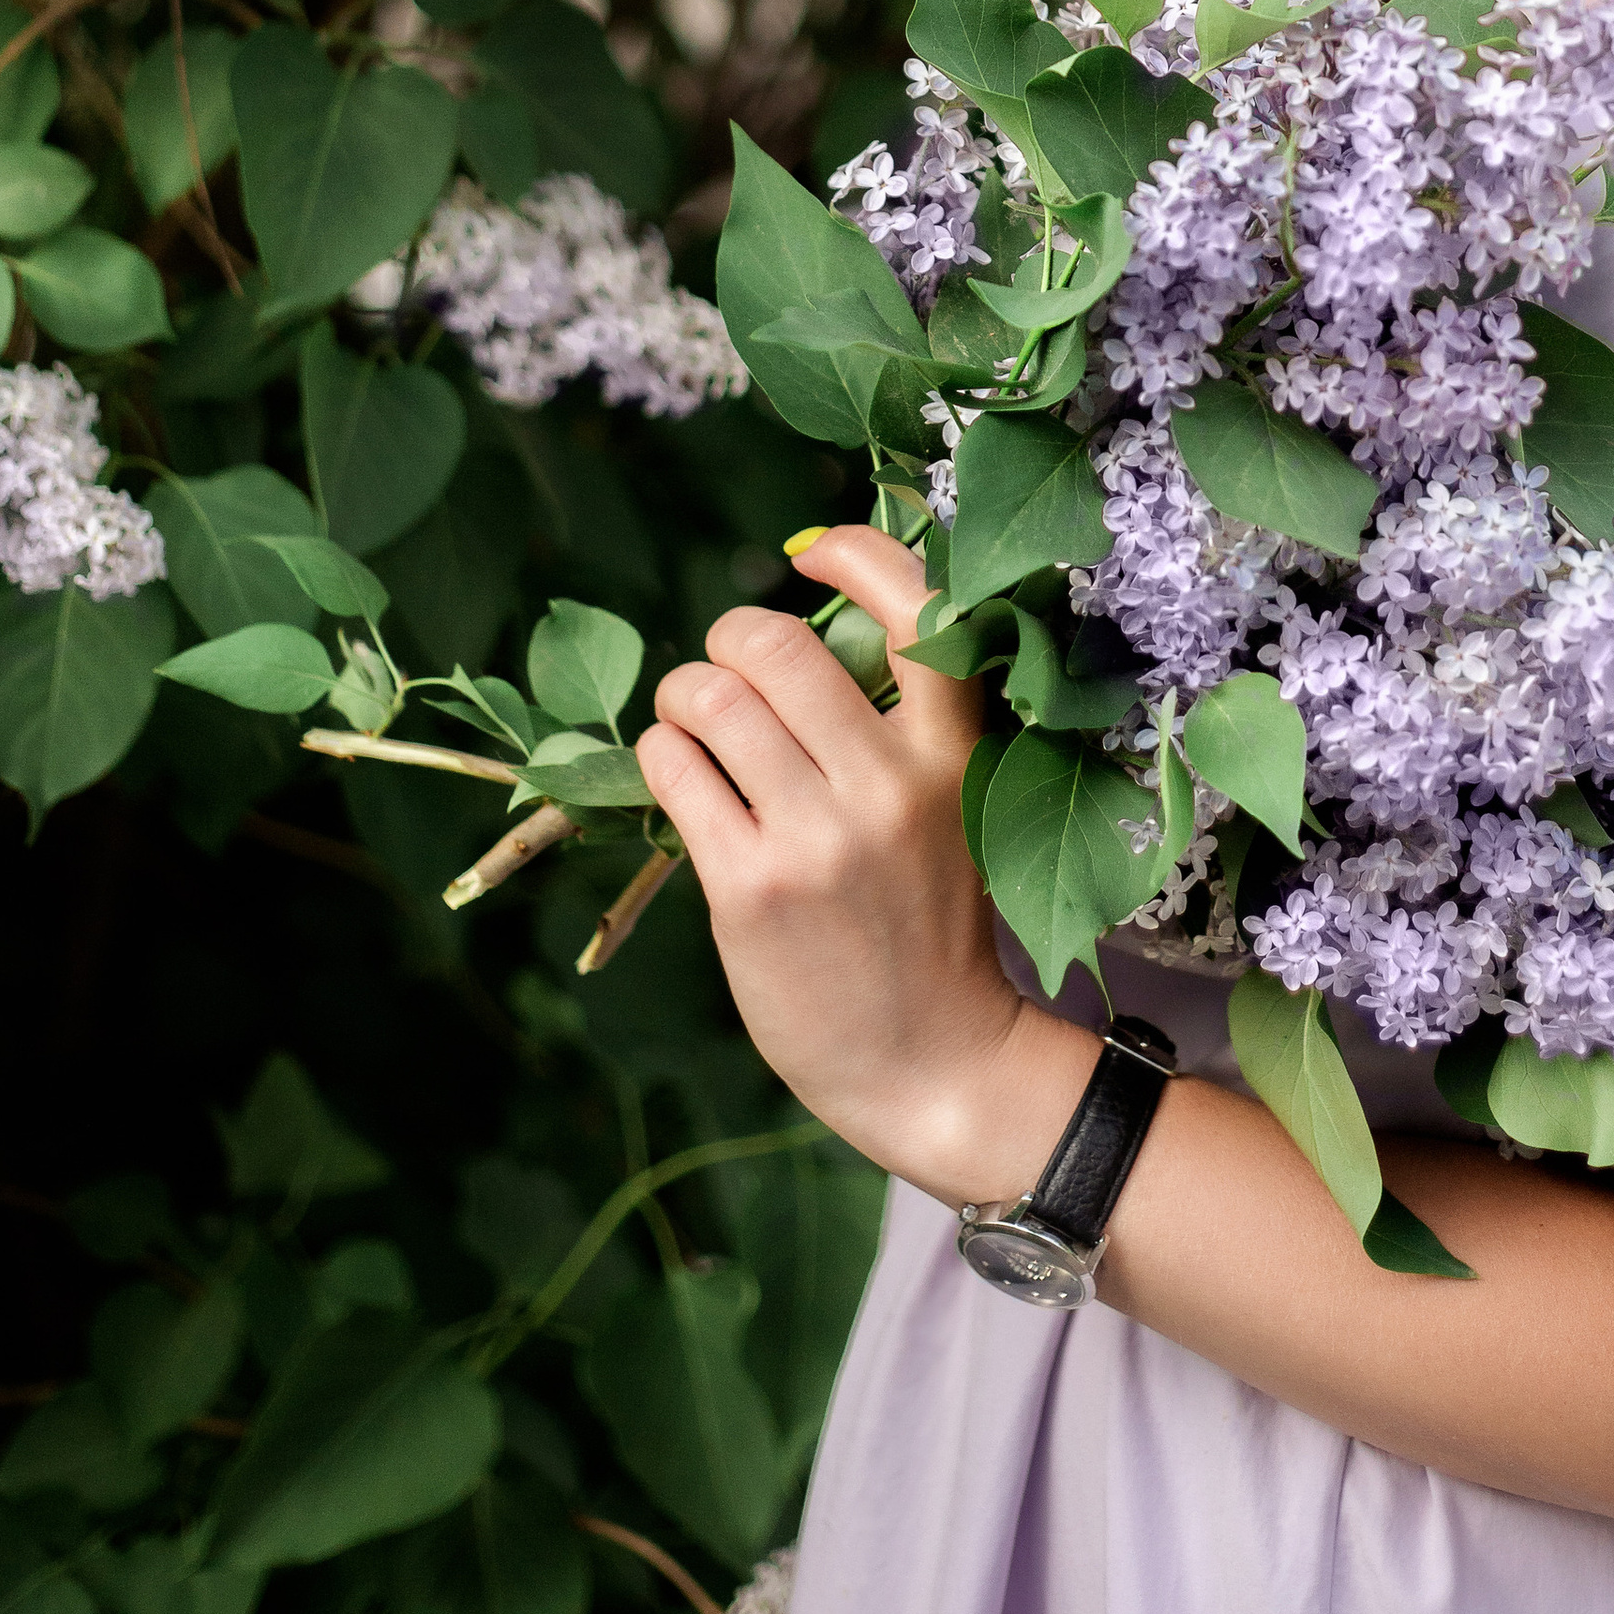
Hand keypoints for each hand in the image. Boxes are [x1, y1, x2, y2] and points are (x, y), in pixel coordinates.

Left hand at [637, 527, 1079, 1199]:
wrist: (929, 1060)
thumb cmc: (928, 922)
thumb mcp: (950, 806)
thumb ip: (898, 725)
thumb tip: (795, 630)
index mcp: (952, 754)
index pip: (915, 608)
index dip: (854, 553)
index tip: (810, 556)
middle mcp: (888, 786)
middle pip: (775, 644)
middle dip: (730, 636)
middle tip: (725, 667)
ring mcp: (817, 839)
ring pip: (711, 699)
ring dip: (684, 694)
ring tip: (690, 721)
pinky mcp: (750, 889)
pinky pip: (674, 771)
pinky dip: (660, 754)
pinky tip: (677, 772)